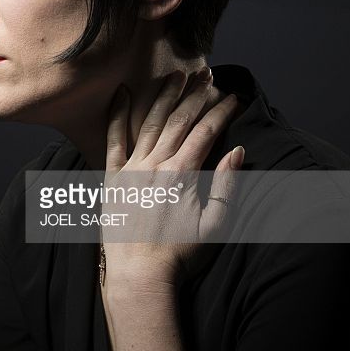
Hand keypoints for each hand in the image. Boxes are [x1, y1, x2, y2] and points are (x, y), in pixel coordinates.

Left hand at [102, 68, 244, 287]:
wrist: (139, 276)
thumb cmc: (180, 256)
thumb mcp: (216, 226)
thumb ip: (227, 186)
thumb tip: (238, 151)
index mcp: (182, 176)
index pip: (205, 131)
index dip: (222, 110)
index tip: (234, 96)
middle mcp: (155, 166)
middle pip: (178, 121)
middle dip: (196, 94)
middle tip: (208, 74)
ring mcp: (130, 170)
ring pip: (148, 123)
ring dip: (164, 97)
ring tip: (176, 75)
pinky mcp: (110, 178)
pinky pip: (112, 139)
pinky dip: (117, 114)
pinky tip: (123, 93)